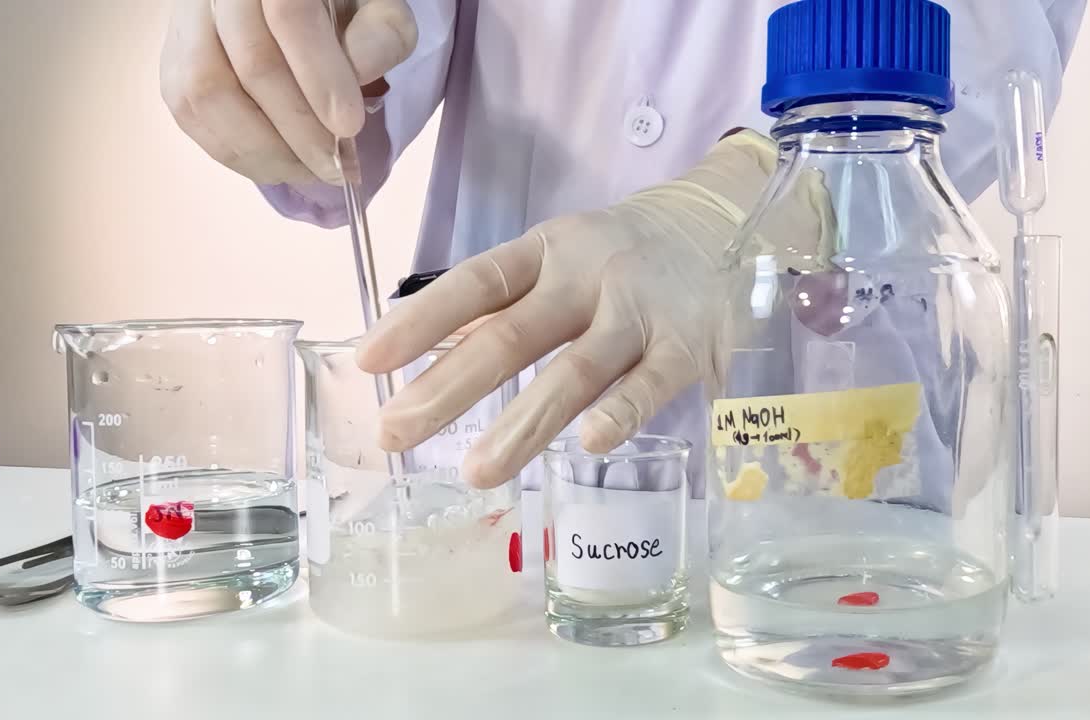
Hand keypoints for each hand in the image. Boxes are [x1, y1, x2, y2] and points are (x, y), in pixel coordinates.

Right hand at [160, 0, 416, 184]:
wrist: (277, 6)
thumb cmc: (336, 6)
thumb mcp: (375, 7)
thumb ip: (381, 34)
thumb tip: (357, 74)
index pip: (289, 13)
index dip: (320, 76)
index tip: (349, 128)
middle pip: (250, 62)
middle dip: (298, 129)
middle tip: (335, 167)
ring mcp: (186, 23)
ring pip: (209, 93)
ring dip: (264, 149)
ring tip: (305, 172)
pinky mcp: (171, 61)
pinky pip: (190, 114)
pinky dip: (233, 152)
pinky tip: (272, 164)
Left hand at [356, 130, 785, 488]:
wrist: (719, 225)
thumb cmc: (616, 256)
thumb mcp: (554, 260)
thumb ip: (500, 306)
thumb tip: (419, 353)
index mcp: (544, 251)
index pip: (474, 283)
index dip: (420, 322)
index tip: (370, 363)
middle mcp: (585, 277)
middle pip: (512, 335)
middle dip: (449, 388)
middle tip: (396, 433)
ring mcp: (637, 311)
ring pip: (575, 370)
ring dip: (523, 423)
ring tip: (478, 472)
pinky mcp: (685, 346)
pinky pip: (651, 384)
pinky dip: (621, 412)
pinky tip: (587, 444)